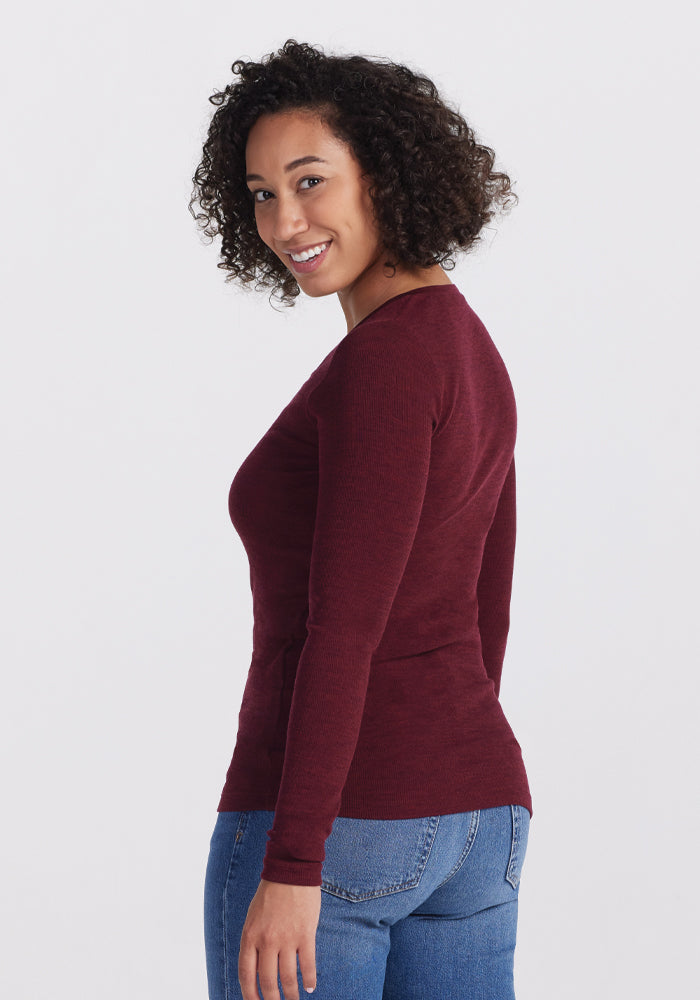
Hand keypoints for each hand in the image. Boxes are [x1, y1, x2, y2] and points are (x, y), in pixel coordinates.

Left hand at [239, 877, 320, 999]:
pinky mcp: (305, 934)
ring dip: (292, 994)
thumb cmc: (270, 894)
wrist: (290, 871)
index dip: (250, 995)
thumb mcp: (252, 918)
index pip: (246, 975)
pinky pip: (307, 964)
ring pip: (288, 978)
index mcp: (250, 936)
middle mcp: (266, 940)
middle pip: (268, 982)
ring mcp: (287, 938)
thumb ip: (253, 942)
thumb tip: (256, 968)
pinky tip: (310, 986)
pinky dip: (309, 979)